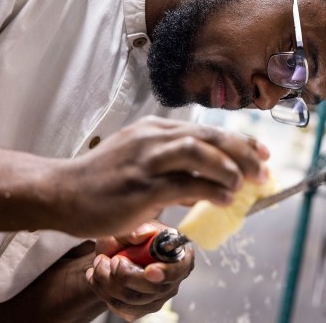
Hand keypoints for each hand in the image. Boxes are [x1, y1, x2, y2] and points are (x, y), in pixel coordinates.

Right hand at [53, 115, 269, 236]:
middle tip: (263, 168)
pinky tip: (225, 198)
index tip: (262, 151)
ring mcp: (147, 161)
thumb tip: (211, 183)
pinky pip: (184, 184)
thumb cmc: (104, 178)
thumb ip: (176, 166)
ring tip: (244, 183)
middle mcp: (154, 138)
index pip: (208, 130)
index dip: (240, 140)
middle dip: (243, 151)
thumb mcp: (142, 159)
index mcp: (157, 128)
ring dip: (229, 167)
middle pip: (209, 137)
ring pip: (198, 153)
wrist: (62, 191)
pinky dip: (211, 190)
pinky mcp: (141, 186)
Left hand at [86, 221, 193, 321]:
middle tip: (111, 260)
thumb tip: (140, 234)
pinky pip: (122, 308)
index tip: (148, 271)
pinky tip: (98, 277)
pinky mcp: (141, 309)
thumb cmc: (128, 239)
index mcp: (179, 254)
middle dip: (126, 276)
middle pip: (155, 289)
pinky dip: (104, 292)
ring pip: (134, 299)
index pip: (179, 269)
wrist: (113, 254)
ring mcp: (159, 297)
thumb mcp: (130, 227)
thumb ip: (135, 229)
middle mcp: (173, 279)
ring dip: (109, 282)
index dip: (166, 272)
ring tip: (99, 263)